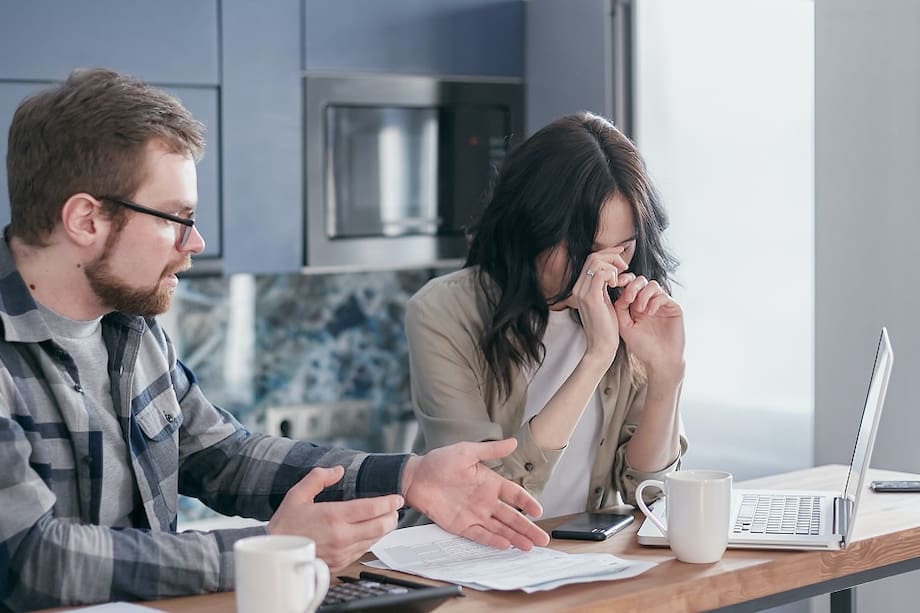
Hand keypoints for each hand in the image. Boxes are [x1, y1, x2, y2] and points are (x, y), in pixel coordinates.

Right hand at [267, 466, 402, 570]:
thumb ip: (318, 478)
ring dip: (384, 529)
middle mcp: (341, 536)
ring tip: (386, 519)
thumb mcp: (297, 495)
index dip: (388, 503)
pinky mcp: (340, 564)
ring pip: (374, 540)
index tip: (397, 498)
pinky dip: (370, 541)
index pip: (372, 509)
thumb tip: (337, 470)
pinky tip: (369, 533)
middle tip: (395, 509)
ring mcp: (342, 552)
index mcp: (333, 516)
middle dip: (392, 516)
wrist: (273, 554)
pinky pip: (363, 551)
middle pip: (380, 527)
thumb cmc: (284, 525)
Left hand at [401, 438, 549, 550]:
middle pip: (511, 517)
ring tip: (529, 547)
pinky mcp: (461, 525)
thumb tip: (513, 442)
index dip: (527, 503)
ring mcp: (475, 514)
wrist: (416, 477)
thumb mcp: (467, 451)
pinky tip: (505, 545)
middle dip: (527, 528)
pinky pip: (480, 534)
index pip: (514, 495)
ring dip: (514, 537)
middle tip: (542, 539)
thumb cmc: (440, 461)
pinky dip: (492, 540)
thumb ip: (491, 450)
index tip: (538, 511)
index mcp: (490, 482)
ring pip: (500, 528)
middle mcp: (485, 500)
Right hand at [568, 248, 631, 363]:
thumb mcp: (604, 302)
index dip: (607, 254)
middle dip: (612, 256)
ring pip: (596, 262)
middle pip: (593, 257)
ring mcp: (582, 292)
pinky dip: (612, 274)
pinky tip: (618, 284)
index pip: (591, 260)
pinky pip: (601, 274)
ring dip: (613, 265)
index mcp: (580, 288)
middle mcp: (578, 287)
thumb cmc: (606, 327)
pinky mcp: (591, 297)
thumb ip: (604, 287)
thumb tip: (613, 273)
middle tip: (625, 266)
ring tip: (622, 277)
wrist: (601, 346)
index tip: (621, 259)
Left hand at [613, 275, 684, 379]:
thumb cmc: (642, 346)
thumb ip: (620, 308)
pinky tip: (649, 313)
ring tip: (639, 310)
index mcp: (635, 304)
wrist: (660, 360)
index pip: (629, 285)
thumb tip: (618, 291)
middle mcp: (649, 302)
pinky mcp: (674, 308)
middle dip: (633, 286)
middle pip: (641, 280)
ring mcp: (662, 304)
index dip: (622, 281)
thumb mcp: (625, 326)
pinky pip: (663, 296)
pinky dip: (654, 302)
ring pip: (653, 285)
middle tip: (628, 298)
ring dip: (643, 294)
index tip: (614, 285)